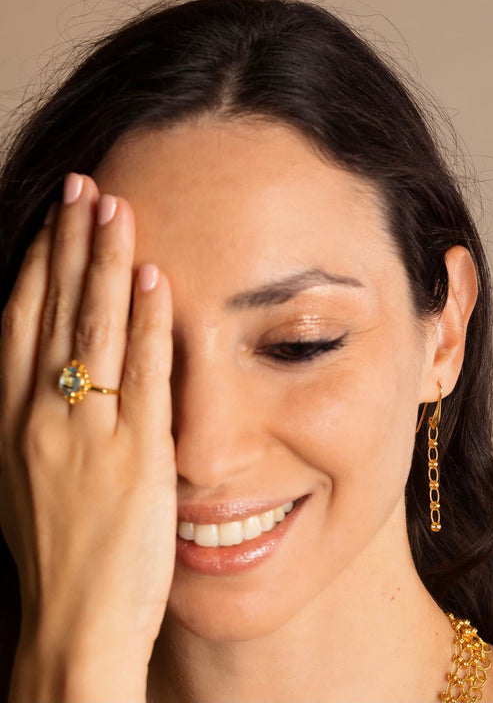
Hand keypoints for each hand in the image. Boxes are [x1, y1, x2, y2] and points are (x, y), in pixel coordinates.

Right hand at [0, 174, 176, 700]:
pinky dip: (146, 324)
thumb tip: (52, 386)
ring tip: (116, 209)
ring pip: (92, 330)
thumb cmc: (57, 563)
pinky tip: (154, 280)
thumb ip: (38, 431)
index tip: (54, 221)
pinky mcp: (135, 456)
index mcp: (10, 423)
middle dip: (68, 245)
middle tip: (85, 188)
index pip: (20, 324)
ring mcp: (86, 434)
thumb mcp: (26, 486)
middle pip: (52, 312)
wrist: (71, 629)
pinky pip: (141, 377)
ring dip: (104, 264)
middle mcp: (39, 418)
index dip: (38, 266)